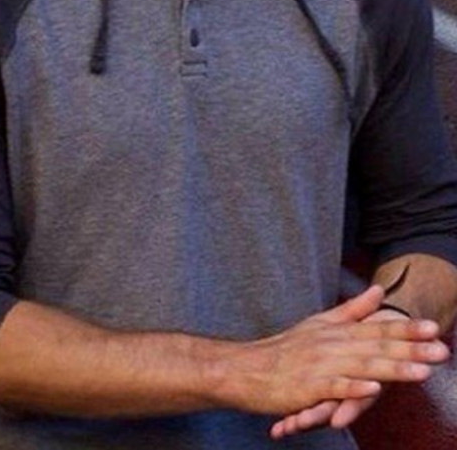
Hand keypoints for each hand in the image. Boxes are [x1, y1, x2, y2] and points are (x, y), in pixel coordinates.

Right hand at [212, 285, 446, 419]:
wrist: (245, 368)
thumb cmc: (283, 350)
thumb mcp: (319, 323)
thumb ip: (351, 310)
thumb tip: (379, 291)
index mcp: (335, 331)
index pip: (376, 329)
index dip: (406, 329)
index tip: (433, 327)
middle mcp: (331, 345)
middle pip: (376, 347)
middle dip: (412, 349)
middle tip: (441, 349)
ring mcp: (320, 366)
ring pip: (361, 367)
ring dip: (393, 369)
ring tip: (422, 371)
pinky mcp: (307, 388)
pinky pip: (333, 388)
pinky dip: (353, 388)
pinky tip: (372, 390)